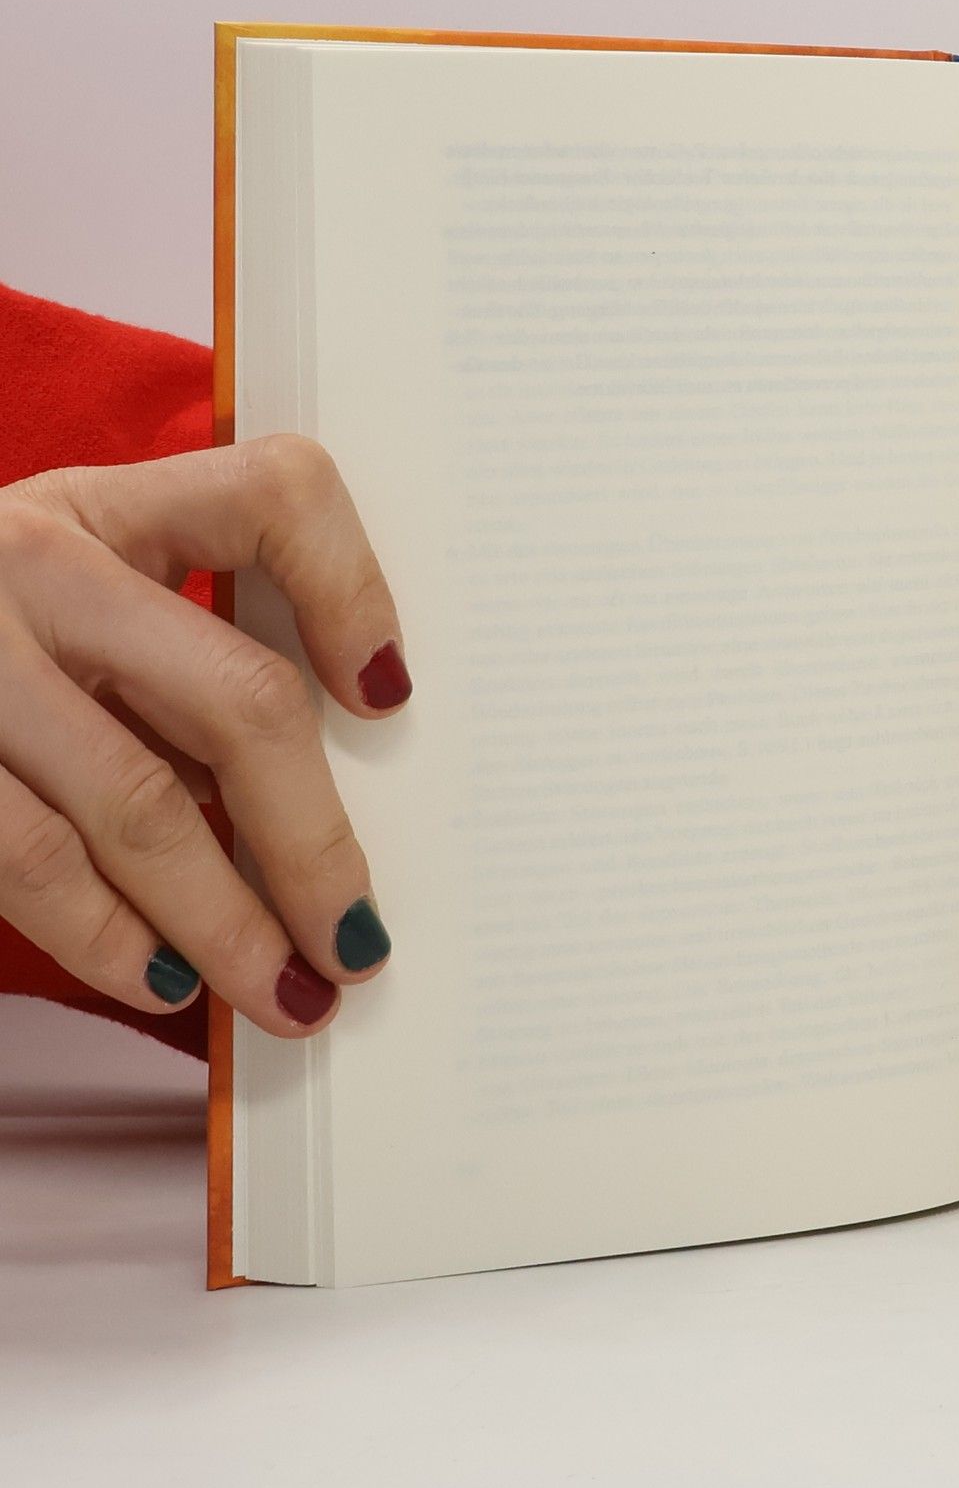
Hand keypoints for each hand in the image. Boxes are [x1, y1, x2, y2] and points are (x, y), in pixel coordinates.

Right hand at [0, 437, 408, 1037]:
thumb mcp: (78, 607)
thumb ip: (181, 668)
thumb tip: (312, 826)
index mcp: (108, 507)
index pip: (275, 497)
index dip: (354, 591)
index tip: (394, 697)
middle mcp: (36, 561)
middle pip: (238, 701)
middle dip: (311, 846)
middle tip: (357, 942)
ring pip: (141, 804)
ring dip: (226, 922)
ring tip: (283, 990)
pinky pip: (30, 856)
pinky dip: (109, 936)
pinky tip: (166, 979)